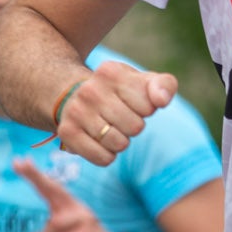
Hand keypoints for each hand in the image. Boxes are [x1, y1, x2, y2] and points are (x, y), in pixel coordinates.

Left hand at [13, 157, 133, 231]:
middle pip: (53, 188)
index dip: (33, 175)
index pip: (48, 189)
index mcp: (66, 207)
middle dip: (36, 175)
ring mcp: (84, 217)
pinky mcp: (90, 231)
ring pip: (53, 224)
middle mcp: (75, 207)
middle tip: (19, 161)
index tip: (18, 161)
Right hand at [52, 60, 178, 166]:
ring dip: (121, 142)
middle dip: (134, 126)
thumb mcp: (143, 82)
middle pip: (136, 128)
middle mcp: (90, 90)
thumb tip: (161, 100)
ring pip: (120, 145)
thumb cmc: (120, 92)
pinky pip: (103, 158)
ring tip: (110, 128)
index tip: (132, 102)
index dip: (146, 109)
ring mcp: (76, 111)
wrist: (75, 97)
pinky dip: (107, 156)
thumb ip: (164, 86)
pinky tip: (101, 142)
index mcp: (111, 72)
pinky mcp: (67, 132)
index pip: (149, 107)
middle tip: (120, 118)